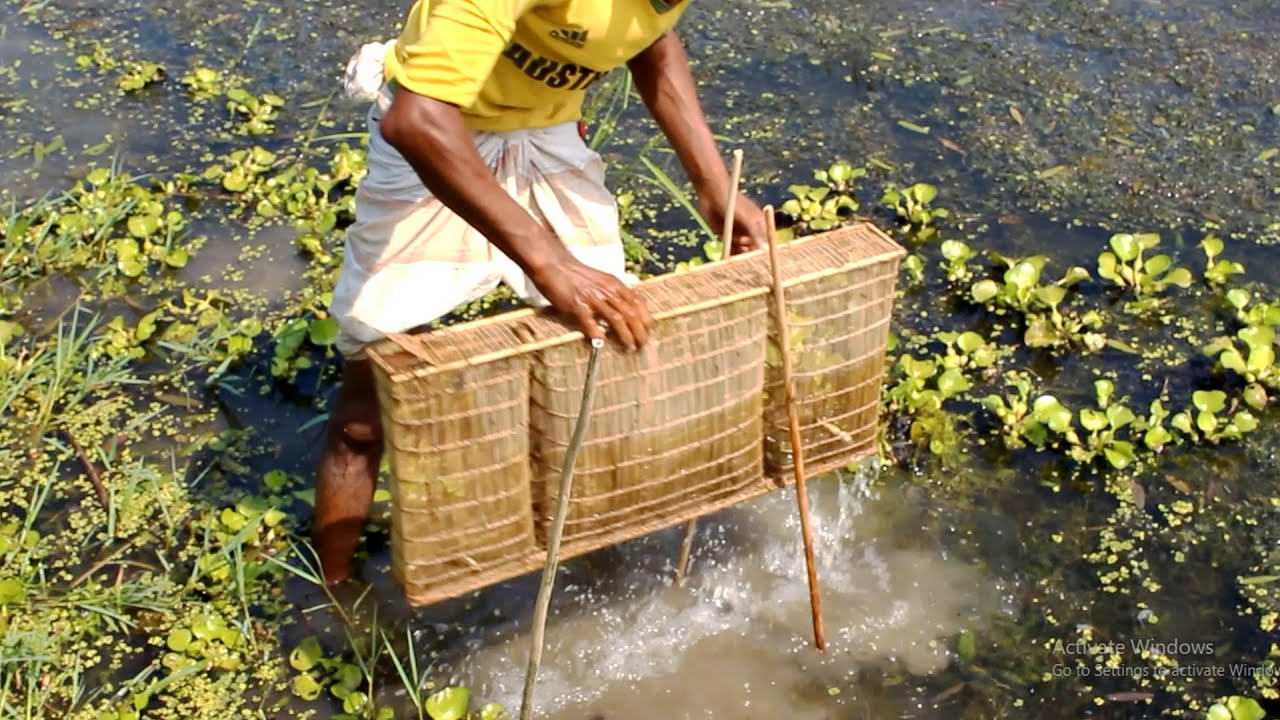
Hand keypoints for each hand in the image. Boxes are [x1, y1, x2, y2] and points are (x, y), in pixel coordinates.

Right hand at [531, 258, 654, 350]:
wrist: (554, 264)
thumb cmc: (576, 275)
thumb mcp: (601, 281)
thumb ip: (613, 294)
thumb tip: (625, 311)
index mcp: (615, 285)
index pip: (638, 303)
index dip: (646, 319)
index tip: (648, 332)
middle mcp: (607, 291)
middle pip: (631, 314)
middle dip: (640, 332)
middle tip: (642, 345)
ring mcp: (593, 298)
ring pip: (617, 319)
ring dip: (625, 336)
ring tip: (629, 348)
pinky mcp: (577, 305)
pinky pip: (590, 323)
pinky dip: (597, 334)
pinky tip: (601, 343)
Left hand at [697, 191, 768, 255]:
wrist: (712, 194)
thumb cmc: (733, 203)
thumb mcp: (746, 218)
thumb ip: (755, 233)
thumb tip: (765, 249)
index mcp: (762, 225)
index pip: (767, 244)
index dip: (764, 254)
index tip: (760, 262)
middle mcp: (752, 232)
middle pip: (755, 250)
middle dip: (751, 256)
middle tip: (747, 262)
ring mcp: (740, 235)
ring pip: (742, 252)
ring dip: (739, 255)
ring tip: (735, 251)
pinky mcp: (727, 237)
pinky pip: (731, 250)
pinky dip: (730, 255)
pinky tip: (727, 257)